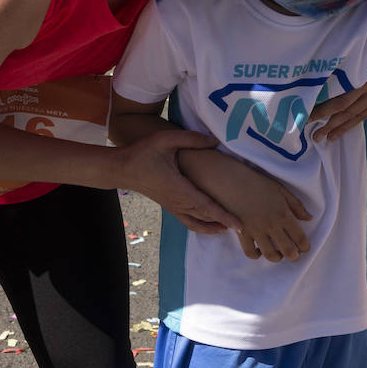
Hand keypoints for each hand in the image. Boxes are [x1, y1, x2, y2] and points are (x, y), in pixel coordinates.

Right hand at [118, 128, 240, 233]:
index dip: (223, 215)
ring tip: (230, 228)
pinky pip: (188, 221)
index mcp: (178, 188)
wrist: (122, 169)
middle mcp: (177, 201)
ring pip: (196, 223)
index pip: (205, 206)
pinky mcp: (169, 206)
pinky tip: (211, 226)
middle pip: (205, 217)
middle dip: (224, 223)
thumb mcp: (166, 140)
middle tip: (244, 226)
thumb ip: (191, 139)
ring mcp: (172, 206)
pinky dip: (201, 226)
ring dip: (213, 227)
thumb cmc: (143, 153)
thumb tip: (215, 141)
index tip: (238, 224)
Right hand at [180, 148, 311, 260]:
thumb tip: (309, 218)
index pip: (299, 237)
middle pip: (287, 250)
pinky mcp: (242, 233)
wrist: (232, 182)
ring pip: (270, 254)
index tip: (305, 248)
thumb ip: (296, 206)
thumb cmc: (258, 183)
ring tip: (278, 255)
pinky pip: (250, 252)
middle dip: (294, 256)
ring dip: (277, 258)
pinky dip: (256, 255)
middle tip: (294, 256)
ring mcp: (256, 231)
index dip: (304, 246)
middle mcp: (271, 226)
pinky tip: (260, 250)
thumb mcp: (281, 190)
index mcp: (283, 214)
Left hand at [312, 49, 366, 141]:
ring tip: (328, 138)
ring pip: (361, 114)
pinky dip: (358, 119)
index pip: (341, 101)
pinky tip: (347, 126)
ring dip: (343, 127)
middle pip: (349, 111)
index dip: (323, 112)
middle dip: (330, 125)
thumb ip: (344, 65)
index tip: (307, 119)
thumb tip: (318, 81)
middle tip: (315, 136)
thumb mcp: (360, 49)